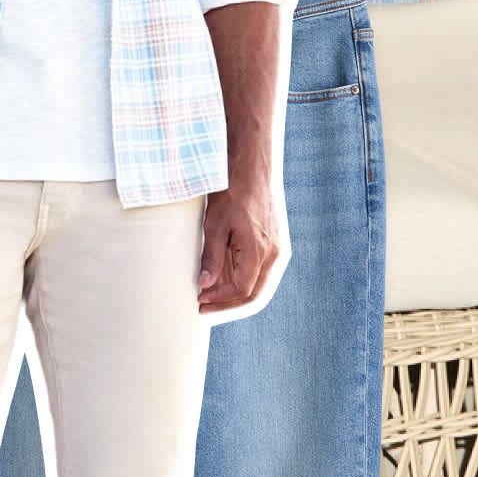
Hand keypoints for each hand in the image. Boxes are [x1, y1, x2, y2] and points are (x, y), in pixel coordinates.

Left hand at [198, 171, 281, 313]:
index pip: (241, 291)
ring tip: (212, 299)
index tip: (198, 300)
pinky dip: (245, 283)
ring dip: (237, 297)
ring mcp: (279, 250)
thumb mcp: (215, 224)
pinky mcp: (277, 244)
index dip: (219, 300)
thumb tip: (205, 286)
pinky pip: (263, 274)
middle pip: (255, 296)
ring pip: (261, 287)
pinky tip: (225, 282)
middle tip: (204, 309)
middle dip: (228, 306)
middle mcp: (275, 255)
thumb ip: (212, 258)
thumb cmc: (233, 191)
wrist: (255, 167)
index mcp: (260, 252)